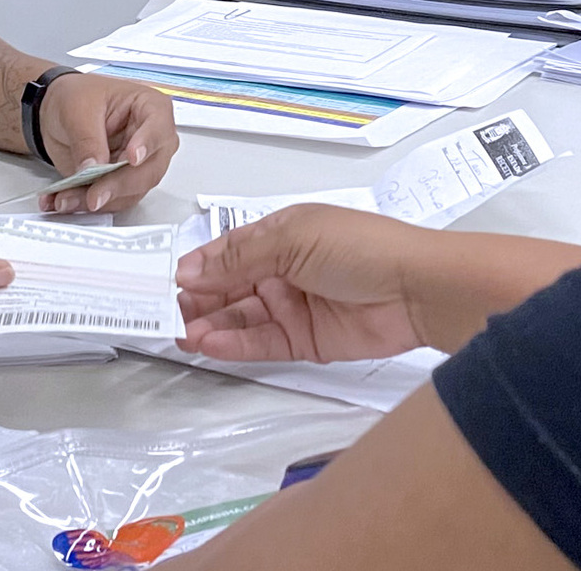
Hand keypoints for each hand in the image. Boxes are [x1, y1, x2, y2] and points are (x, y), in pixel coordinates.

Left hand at [36, 73, 178, 212]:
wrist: (56, 110)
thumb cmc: (76, 96)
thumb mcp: (77, 109)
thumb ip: (87, 139)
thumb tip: (94, 168)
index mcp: (149, 107)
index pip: (159, 127)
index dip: (148, 144)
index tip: (131, 159)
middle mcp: (151, 140)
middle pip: (149, 170)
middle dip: (119, 186)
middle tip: (95, 195)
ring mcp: (137, 165)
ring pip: (130, 192)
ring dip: (98, 200)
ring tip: (67, 198)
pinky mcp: (120, 182)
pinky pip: (110, 200)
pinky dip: (86, 204)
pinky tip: (65, 200)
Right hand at [174, 204, 433, 362]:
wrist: (417, 290)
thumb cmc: (361, 247)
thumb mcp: (294, 238)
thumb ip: (238, 256)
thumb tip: (190, 267)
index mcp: (280, 235)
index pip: (227, 252)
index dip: (197, 266)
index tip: (164, 281)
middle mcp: (283, 270)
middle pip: (229, 287)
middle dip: (196, 299)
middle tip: (164, 313)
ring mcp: (292, 306)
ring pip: (240, 318)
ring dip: (209, 324)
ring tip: (180, 332)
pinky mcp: (304, 341)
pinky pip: (260, 343)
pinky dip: (233, 344)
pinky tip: (208, 343)